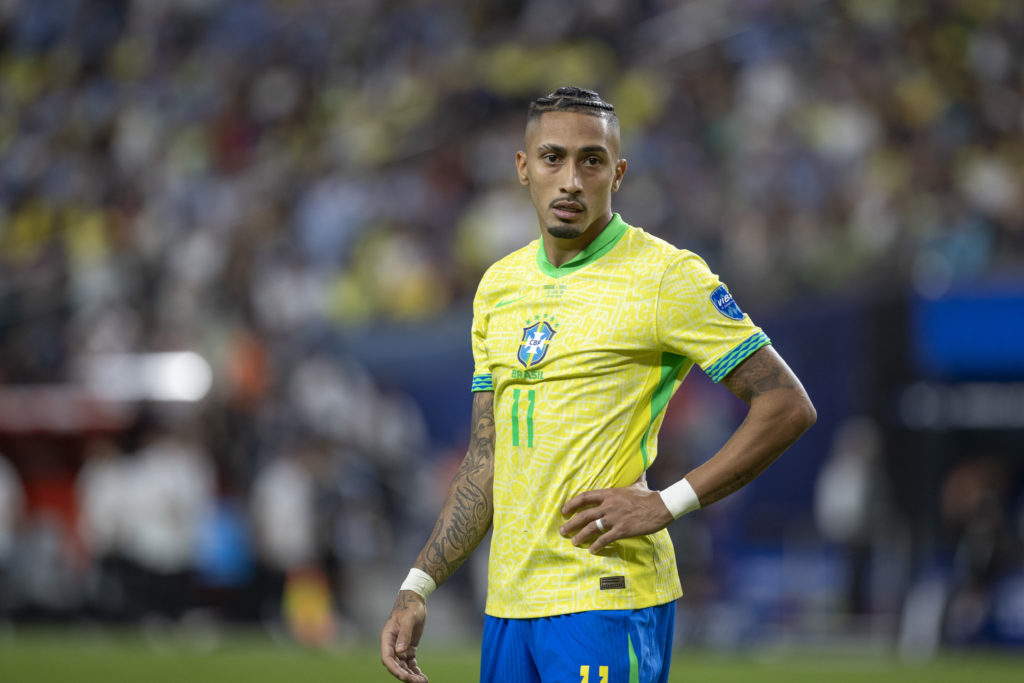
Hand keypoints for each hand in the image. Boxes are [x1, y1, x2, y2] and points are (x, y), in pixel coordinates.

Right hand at [381, 590, 428, 681]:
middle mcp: (392, 644)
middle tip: (418, 682)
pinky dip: (415, 670)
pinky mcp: (409, 647)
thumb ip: (404, 635)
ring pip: (403, 666)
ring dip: (411, 675)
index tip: (404, 676)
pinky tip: (423, 677)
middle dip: (405, 675)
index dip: (394, 669)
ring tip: (423, 682)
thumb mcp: (409, 619)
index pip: (387, 658)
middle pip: (395, 665)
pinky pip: (410, 662)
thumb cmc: (410, 607)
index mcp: (388, 638)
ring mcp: (400, 647)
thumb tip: (399, 652)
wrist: (416, 600)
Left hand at [559, 481, 673, 553]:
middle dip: (571, 523)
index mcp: (609, 493)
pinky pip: (605, 539)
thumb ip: (634, 478)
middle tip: (562, 530)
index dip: (572, 504)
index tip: (564, 510)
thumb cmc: (649, 495)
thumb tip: (639, 468)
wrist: (661, 506)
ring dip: (580, 536)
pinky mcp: (621, 530)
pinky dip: (597, 545)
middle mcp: (608, 505)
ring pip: (591, 528)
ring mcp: (614, 518)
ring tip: (573, 542)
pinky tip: (592, 550)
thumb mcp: (637, 483)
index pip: (585, 497)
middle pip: (584, 515)